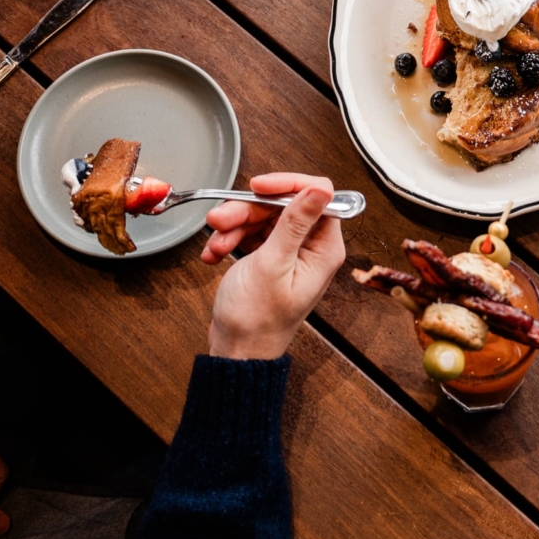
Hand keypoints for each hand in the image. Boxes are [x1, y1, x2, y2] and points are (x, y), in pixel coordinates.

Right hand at [202, 173, 345, 359]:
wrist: (236, 352)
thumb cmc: (257, 320)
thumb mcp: (273, 264)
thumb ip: (295, 223)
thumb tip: (320, 189)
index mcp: (324, 248)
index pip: (317, 195)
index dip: (286, 186)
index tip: (259, 186)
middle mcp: (310, 247)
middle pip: (282, 205)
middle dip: (248, 211)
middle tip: (221, 220)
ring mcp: (288, 252)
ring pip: (261, 217)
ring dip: (233, 227)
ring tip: (216, 245)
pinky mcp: (268, 258)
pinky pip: (249, 233)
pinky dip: (229, 240)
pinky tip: (214, 255)